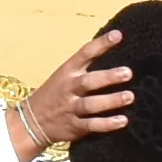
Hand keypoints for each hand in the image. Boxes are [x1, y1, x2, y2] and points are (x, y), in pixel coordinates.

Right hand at [6, 26, 134, 161]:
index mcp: (68, 71)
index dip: (101, 44)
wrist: (33, 120)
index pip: (84, 54)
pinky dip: (107, 124)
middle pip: (88, 82)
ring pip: (91, 105)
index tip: (118, 35)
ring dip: (110, 101)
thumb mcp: (65, 75)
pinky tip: (122, 120)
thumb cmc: (57, 92)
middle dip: (107, 77)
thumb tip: (114, 51)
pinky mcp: (74, 126)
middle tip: (128, 73)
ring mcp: (70, 108)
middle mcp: (69, 88)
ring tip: (129, 96)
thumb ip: (87, 66)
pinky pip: (91, 125)